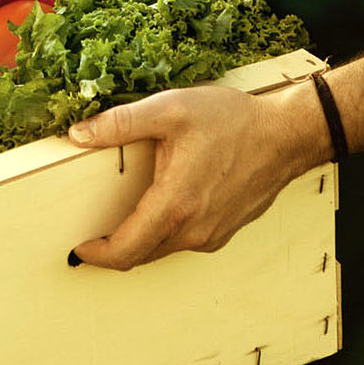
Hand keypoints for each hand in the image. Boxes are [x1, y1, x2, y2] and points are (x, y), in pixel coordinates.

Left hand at [66, 86, 313, 270]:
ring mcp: (211, 235)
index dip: (96, 254)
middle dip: (113, 248)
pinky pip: (184, 241)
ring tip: (122, 216)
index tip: (78, 246)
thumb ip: (121, 123)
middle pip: (141, 255)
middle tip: (91, 231)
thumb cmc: (232, 122)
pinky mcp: (223, 232)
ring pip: (162, 249)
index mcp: (174, 205)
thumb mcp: (170, 110)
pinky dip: (165, 232)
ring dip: (139, 239)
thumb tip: (80, 134)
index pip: (125, 250)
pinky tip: (161, 205)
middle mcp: (193, 230)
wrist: (285, 136)